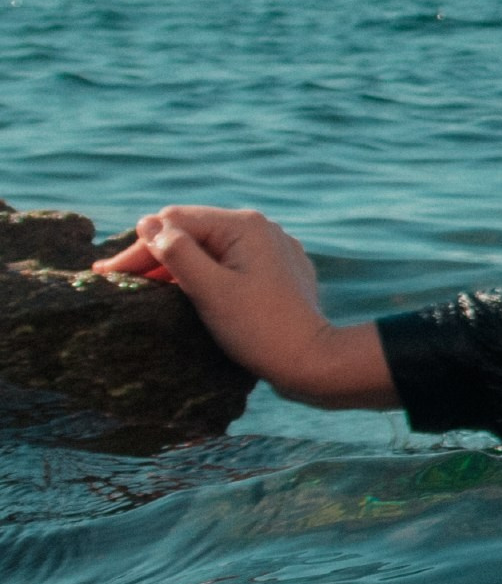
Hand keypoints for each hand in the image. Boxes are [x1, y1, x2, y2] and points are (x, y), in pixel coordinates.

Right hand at [92, 207, 397, 409]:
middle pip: (192, 233)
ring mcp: (271, 250)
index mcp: (245, 226)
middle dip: (153, 254)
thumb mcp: (210, 289)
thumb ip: (177, 253)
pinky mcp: (274, 272)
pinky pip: (228, 264)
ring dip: (174, 264)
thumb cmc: (259, 328)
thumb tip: (148, 224)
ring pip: (209, 249)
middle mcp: (261, 229)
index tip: (107, 275)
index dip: (138, 247)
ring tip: (138, 284)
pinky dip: (200, 274)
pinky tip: (177, 290)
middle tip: (112, 277)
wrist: (312, 360)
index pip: (175, 223)